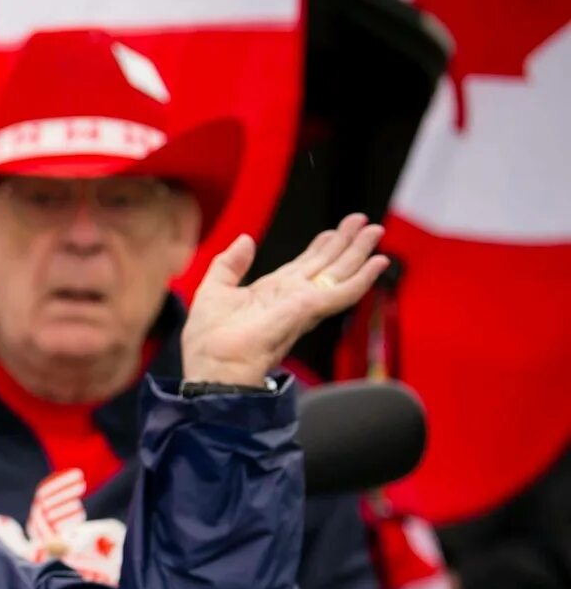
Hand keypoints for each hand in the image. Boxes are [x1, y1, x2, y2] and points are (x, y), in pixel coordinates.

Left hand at [180, 214, 387, 387]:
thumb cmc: (208, 341)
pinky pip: (342, 292)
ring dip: (359, 251)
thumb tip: (245, 240)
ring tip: (376, 229)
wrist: (213, 367)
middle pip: (326, 265)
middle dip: (346, 243)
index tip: (335, 231)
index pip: (303, 266)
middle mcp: (292, 297)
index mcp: (270, 293)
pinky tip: (379, 262)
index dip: (321, 247)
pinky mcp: (308, 310)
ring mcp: (303, 304)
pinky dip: (363, 277)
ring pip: (339, 273)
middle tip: (365, 221)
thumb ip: (230, 264)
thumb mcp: (214, 291)